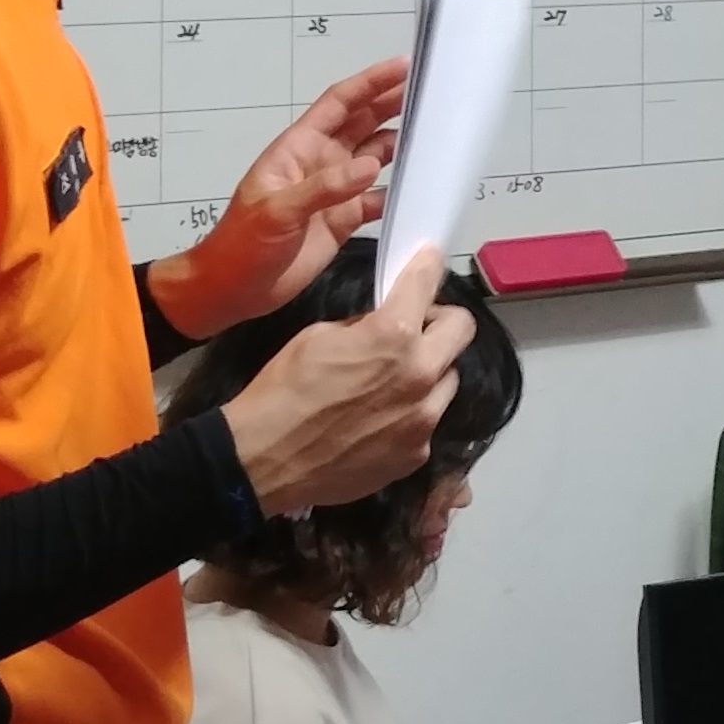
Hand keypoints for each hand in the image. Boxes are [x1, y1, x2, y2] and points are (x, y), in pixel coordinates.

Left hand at [163, 59, 406, 331]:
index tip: (403, 66)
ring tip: (437, 133)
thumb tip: (373, 166)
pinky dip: (400, 193)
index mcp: (300, 148)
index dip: (370, 83)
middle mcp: (322, 162)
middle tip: (433, 92)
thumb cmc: (243, 243)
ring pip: (376, 157)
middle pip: (364, 123)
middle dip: (394, 105)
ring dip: (402, 144)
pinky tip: (422, 189)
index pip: (339, 104)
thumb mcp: (277, 211)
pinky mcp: (345, 220)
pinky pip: (379, 198)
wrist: (233, 289)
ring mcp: (335, 191)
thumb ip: (324, 187)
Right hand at [216, 236, 472, 513]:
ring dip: (427, 373)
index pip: (426, 283)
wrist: (261, 462)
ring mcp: (423, 419)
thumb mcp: (318, 337)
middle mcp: (420, 375)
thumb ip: (363, 325)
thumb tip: (382, 323)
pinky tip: (378, 422)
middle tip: (416, 328)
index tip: (430, 261)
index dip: (427, 266)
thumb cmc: (282, 393)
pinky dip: (410, 414)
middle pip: (462, 330)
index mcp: (394, 336)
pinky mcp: (416, 455)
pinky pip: (426, 422)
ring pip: (447, 381)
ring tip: (392, 383)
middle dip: (441, 322)